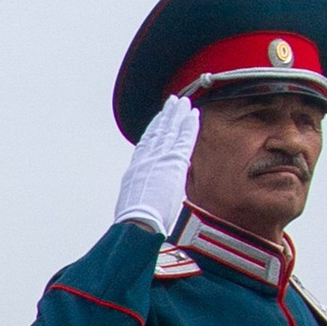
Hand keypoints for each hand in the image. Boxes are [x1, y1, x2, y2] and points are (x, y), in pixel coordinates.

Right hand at [112, 96, 199, 239]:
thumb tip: (143, 203)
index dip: (153, 129)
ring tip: (183, 102)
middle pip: (158, 132)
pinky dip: (189, 125)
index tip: (159, 119)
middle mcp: (146, 159)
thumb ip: (141, 197)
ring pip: (170, 130)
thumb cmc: (135, 223)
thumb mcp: (133, 206)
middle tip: (172, 102)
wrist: (138, 222)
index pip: (146, 144)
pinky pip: (184, 138)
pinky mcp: (174, 161)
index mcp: (135, 170)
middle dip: (166, 116)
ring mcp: (159, 159)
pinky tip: (194, 114)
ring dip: (177, 115)